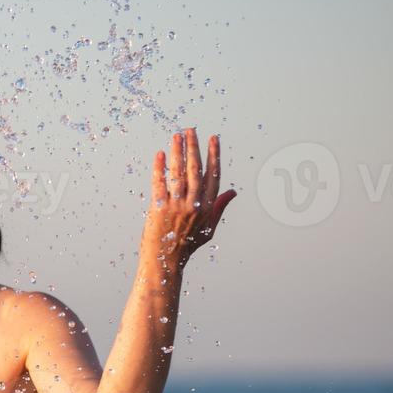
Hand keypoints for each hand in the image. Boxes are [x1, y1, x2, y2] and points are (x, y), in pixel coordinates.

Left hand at [141, 128, 235, 266]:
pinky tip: (160, 154)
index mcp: (207, 207)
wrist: (165, 262)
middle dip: (194, 147)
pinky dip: (160, 168)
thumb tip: (233, 192)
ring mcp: (176, 206)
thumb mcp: (208, 229)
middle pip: (196, 169)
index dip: (214, 155)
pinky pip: (159, 184)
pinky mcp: (159, 208)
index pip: (213, 175)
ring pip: (178, 173)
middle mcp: (194, 204)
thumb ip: (220, 208)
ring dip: (178, 151)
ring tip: (176, 135)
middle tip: (191, 129)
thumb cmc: (187, 246)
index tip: (213, 138)